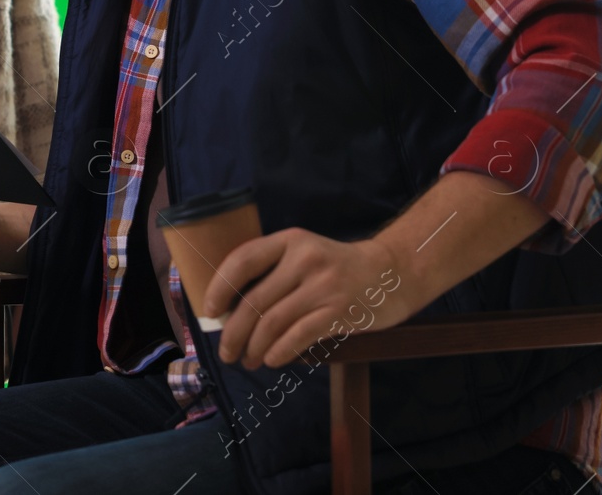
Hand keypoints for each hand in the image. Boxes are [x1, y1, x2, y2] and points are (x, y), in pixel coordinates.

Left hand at [203, 228, 409, 369]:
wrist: (391, 274)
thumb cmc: (337, 268)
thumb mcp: (304, 254)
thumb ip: (273, 272)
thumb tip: (229, 309)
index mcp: (290, 240)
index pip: (242, 260)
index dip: (219, 288)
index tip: (209, 312)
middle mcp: (305, 259)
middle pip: (254, 300)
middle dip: (233, 332)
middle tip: (226, 352)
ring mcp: (324, 285)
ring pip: (272, 322)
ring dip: (253, 347)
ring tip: (247, 360)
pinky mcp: (339, 311)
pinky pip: (298, 336)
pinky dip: (279, 351)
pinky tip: (271, 360)